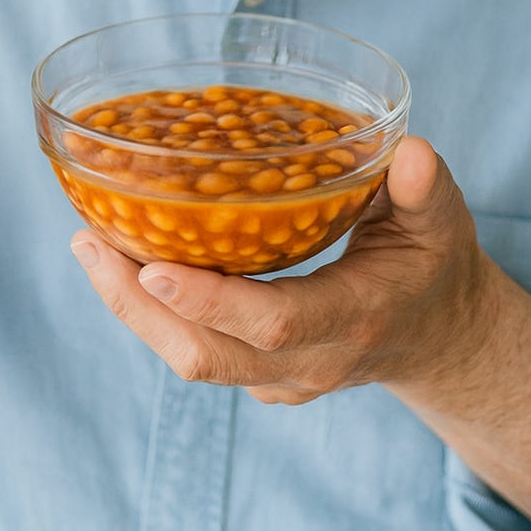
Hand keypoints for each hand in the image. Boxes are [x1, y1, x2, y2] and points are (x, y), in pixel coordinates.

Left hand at [71, 137, 494, 402]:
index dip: (210, 299)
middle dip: (138, 303)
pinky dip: (153, 310)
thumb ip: (425, 190)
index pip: (272, 323)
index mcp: (353, 320)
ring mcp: (280, 377)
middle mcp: (310, 361)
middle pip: (207, 353)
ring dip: (133, 307)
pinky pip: (197, 348)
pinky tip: (121, 258)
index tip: (152, 264)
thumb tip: (411, 152)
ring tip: (89, 243)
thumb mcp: (441, 222)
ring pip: (192, 357)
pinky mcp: (260, 373)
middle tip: (89, 240)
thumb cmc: (434, 265)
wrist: (439, 336)